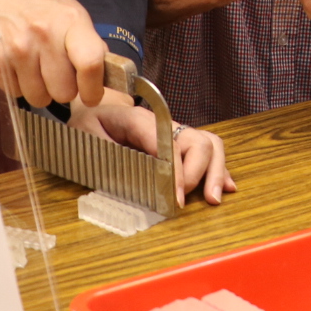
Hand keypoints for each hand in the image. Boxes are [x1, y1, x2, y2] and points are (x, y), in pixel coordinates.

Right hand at [0, 0, 106, 108]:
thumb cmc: (30, 2)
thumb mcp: (67, 10)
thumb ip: (87, 40)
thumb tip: (106, 72)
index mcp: (70, 19)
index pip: (91, 62)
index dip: (94, 87)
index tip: (92, 95)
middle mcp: (43, 34)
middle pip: (64, 91)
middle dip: (62, 87)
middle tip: (54, 71)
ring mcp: (16, 49)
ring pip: (38, 98)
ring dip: (38, 88)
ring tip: (33, 65)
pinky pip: (14, 93)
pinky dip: (17, 84)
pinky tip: (14, 63)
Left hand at [69, 98, 236, 206]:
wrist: (90, 109)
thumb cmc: (85, 126)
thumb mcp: (85, 138)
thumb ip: (108, 155)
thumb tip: (133, 178)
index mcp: (140, 120)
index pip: (170, 146)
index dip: (177, 174)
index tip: (176, 201)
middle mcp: (165, 124)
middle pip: (198, 142)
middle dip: (200, 173)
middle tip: (191, 201)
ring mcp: (175, 132)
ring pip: (209, 144)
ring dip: (217, 171)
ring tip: (214, 198)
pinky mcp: (180, 143)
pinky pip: (208, 151)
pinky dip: (219, 169)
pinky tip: (225, 187)